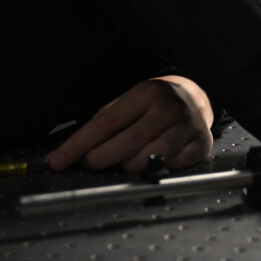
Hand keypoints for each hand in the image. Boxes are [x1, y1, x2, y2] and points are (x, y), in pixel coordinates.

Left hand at [45, 76, 214, 172]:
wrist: (196, 96)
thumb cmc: (152, 104)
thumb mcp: (127, 103)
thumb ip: (98, 127)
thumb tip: (61, 156)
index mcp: (146, 93)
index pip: (106, 123)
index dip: (79, 144)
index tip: (58, 161)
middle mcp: (169, 108)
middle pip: (128, 143)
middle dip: (101, 158)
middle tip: (91, 162)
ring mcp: (188, 126)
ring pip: (149, 158)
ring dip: (129, 166)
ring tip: (126, 158)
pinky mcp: (201, 143)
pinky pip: (174, 165)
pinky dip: (160, 168)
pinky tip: (155, 159)